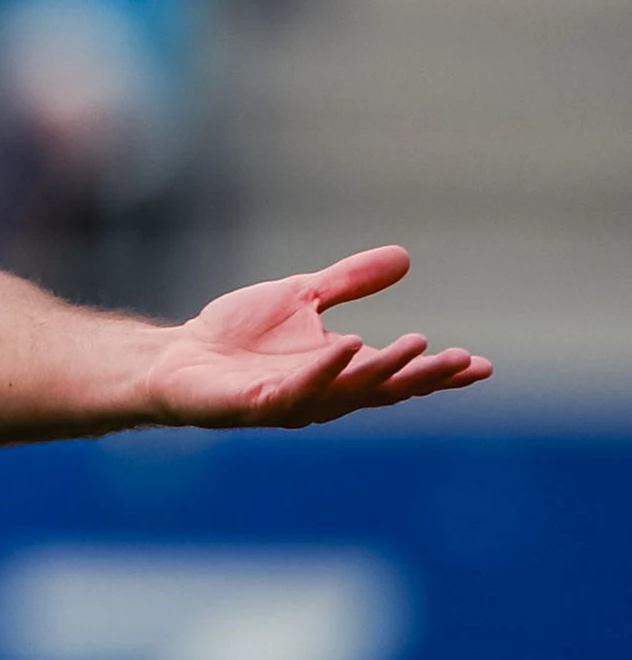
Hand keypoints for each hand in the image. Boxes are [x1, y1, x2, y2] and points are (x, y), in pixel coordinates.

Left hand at [147, 246, 489, 427]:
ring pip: (348, 391)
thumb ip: (350, 281)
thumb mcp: (302, 295)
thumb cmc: (236, 334)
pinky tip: (347, 346)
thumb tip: (404, 256)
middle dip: (424, 376)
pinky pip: (296, 389)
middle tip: (464, 361)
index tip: (483, 366)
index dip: (440, 374)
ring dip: (383, 370)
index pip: (398, 376)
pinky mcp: (255, 403)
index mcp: (340, 371)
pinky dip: (324, 369)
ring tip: (418, 346)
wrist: (175, 356)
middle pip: (383, 388)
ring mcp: (291, 401)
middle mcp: (324, 393)